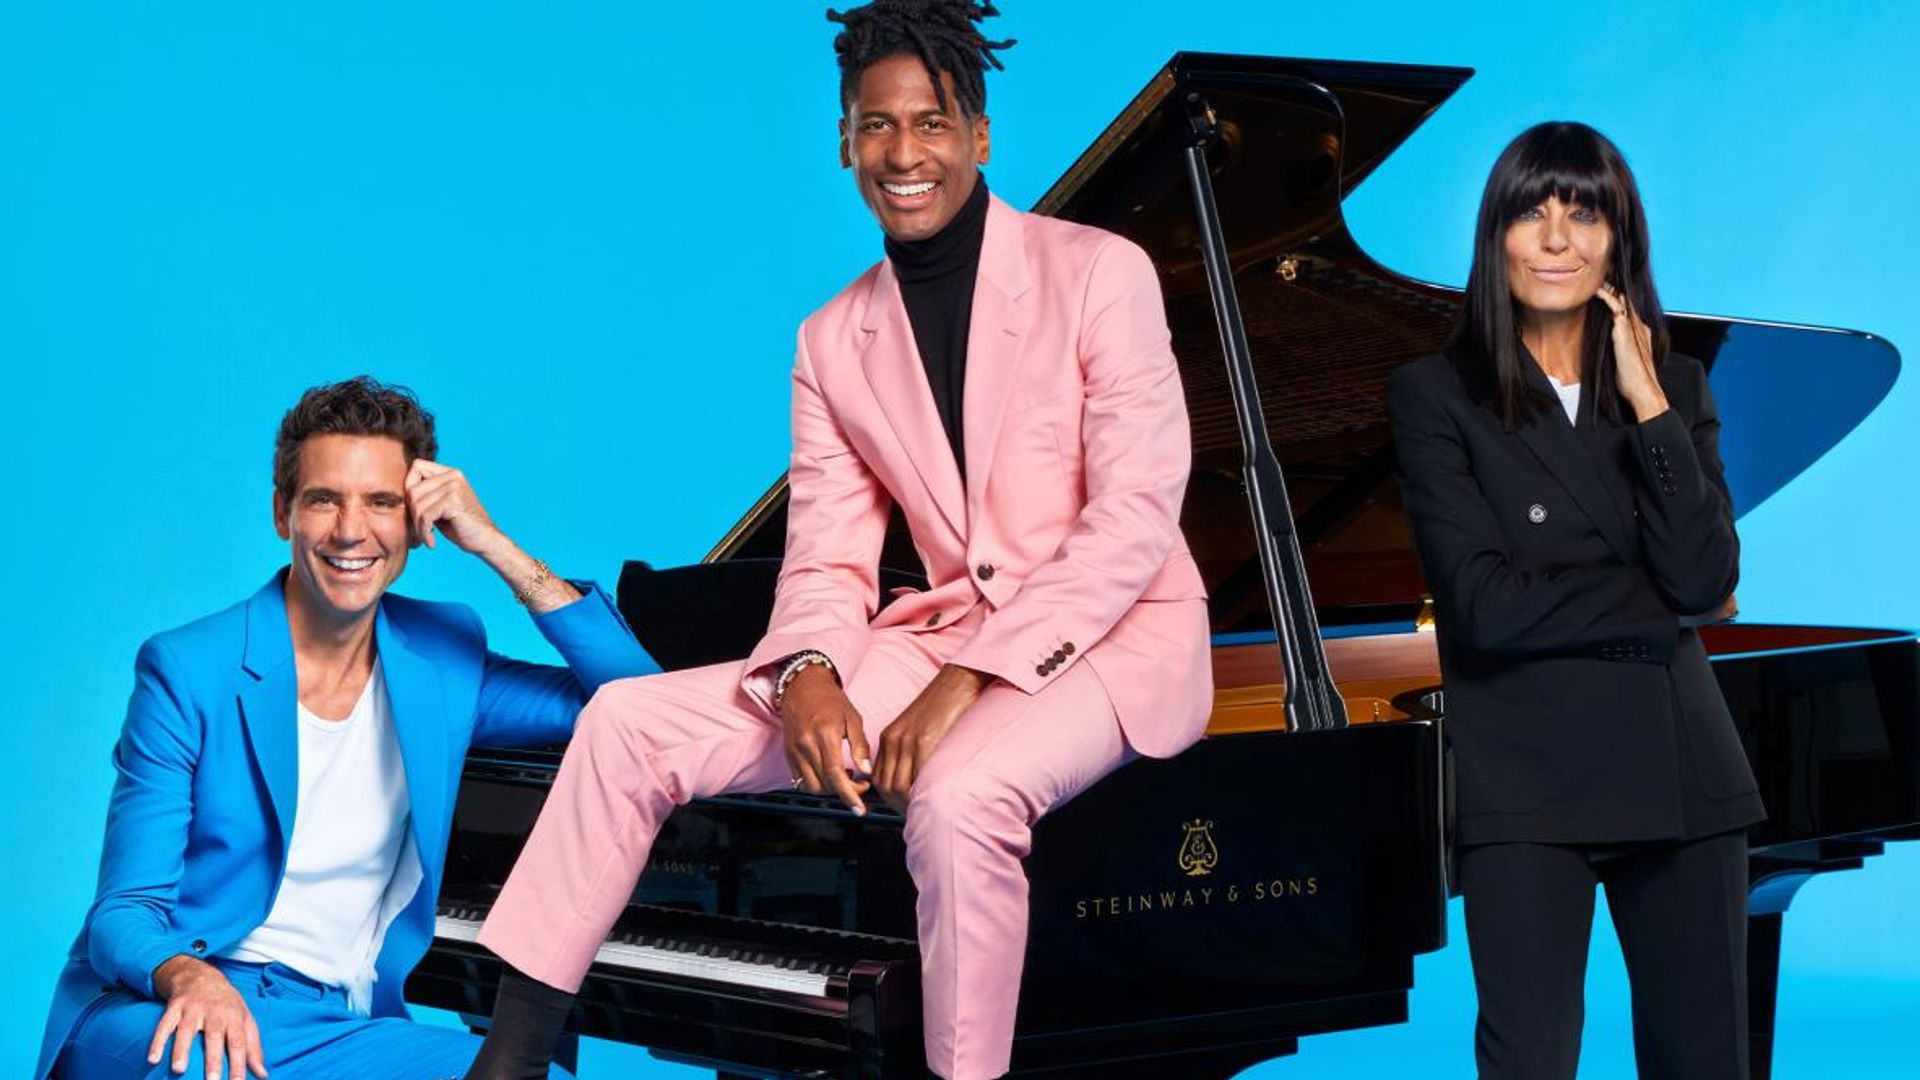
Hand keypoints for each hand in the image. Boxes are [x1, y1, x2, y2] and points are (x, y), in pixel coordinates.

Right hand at [149, 956, 267, 1079]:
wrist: (201, 976)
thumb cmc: (227, 1004)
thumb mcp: (245, 1020)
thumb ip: (254, 1047)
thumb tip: (262, 1074)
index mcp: (234, 1017)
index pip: (238, 1043)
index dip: (239, 1064)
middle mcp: (214, 1012)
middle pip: (213, 1037)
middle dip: (212, 1060)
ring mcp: (193, 1009)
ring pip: (186, 1030)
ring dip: (181, 1050)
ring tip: (179, 1070)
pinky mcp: (174, 1007)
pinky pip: (164, 1025)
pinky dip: (157, 1041)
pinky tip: (153, 1059)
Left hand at [404, 459, 503, 554]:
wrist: (486, 542)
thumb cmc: (461, 527)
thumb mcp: (440, 506)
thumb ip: (425, 494)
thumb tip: (394, 491)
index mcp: (450, 473)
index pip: (417, 466)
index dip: (409, 486)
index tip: (416, 510)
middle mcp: (453, 476)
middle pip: (413, 489)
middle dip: (412, 513)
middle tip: (422, 530)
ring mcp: (454, 487)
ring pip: (417, 505)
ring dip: (418, 527)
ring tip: (427, 538)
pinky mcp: (454, 501)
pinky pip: (425, 516)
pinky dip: (425, 533)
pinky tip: (432, 542)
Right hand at [779, 664, 872, 813]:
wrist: (802, 687)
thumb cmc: (830, 700)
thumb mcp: (853, 718)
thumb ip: (860, 746)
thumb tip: (866, 771)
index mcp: (825, 735)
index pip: (836, 775)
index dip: (849, 795)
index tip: (859, 808)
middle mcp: (807, 745)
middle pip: (825, 784)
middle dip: (844, 792)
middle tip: (860, 784)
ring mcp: (795, 751)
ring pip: (812, 786)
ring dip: (829, 789)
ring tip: (843, 777)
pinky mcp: (788, 754)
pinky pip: (800, 780)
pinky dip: (816, 783)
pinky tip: (829, 774)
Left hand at [873, 665, 990, 811]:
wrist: (958, 681)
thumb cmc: (944, 705)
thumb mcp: (918, 728)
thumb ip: (911, 750)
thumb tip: (916, 778)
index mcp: (890, 736)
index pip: (878, 778)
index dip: (889, 798)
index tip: (902, 807)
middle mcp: (894, 739)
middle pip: (885, 786)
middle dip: (897, 806)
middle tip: (913, 815)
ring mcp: (908, 741)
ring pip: (897, 786)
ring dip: (907, 804)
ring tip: (922, 811)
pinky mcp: (925, 741)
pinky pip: (917, 776)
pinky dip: (921, 792)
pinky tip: (931, 797)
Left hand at [1596, 284, 1668, 421]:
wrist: (1642, 389)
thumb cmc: (1631, 379)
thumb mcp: (1623, 358)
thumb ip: (1618, 347)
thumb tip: (1608, 346)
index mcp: (1640, 331)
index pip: (1628, 308)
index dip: (1617, 296)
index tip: (1605, 287)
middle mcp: (1639, 325)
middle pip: (1626, 299)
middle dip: (1614, 286)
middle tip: (1600, 275)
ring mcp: (1634, 326)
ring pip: (1621, 299)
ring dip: (1609, 287)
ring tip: (1597, 278)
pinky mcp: (1625, 330)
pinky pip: (1615, 306)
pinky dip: (1605, 296)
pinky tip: (1596, 290)